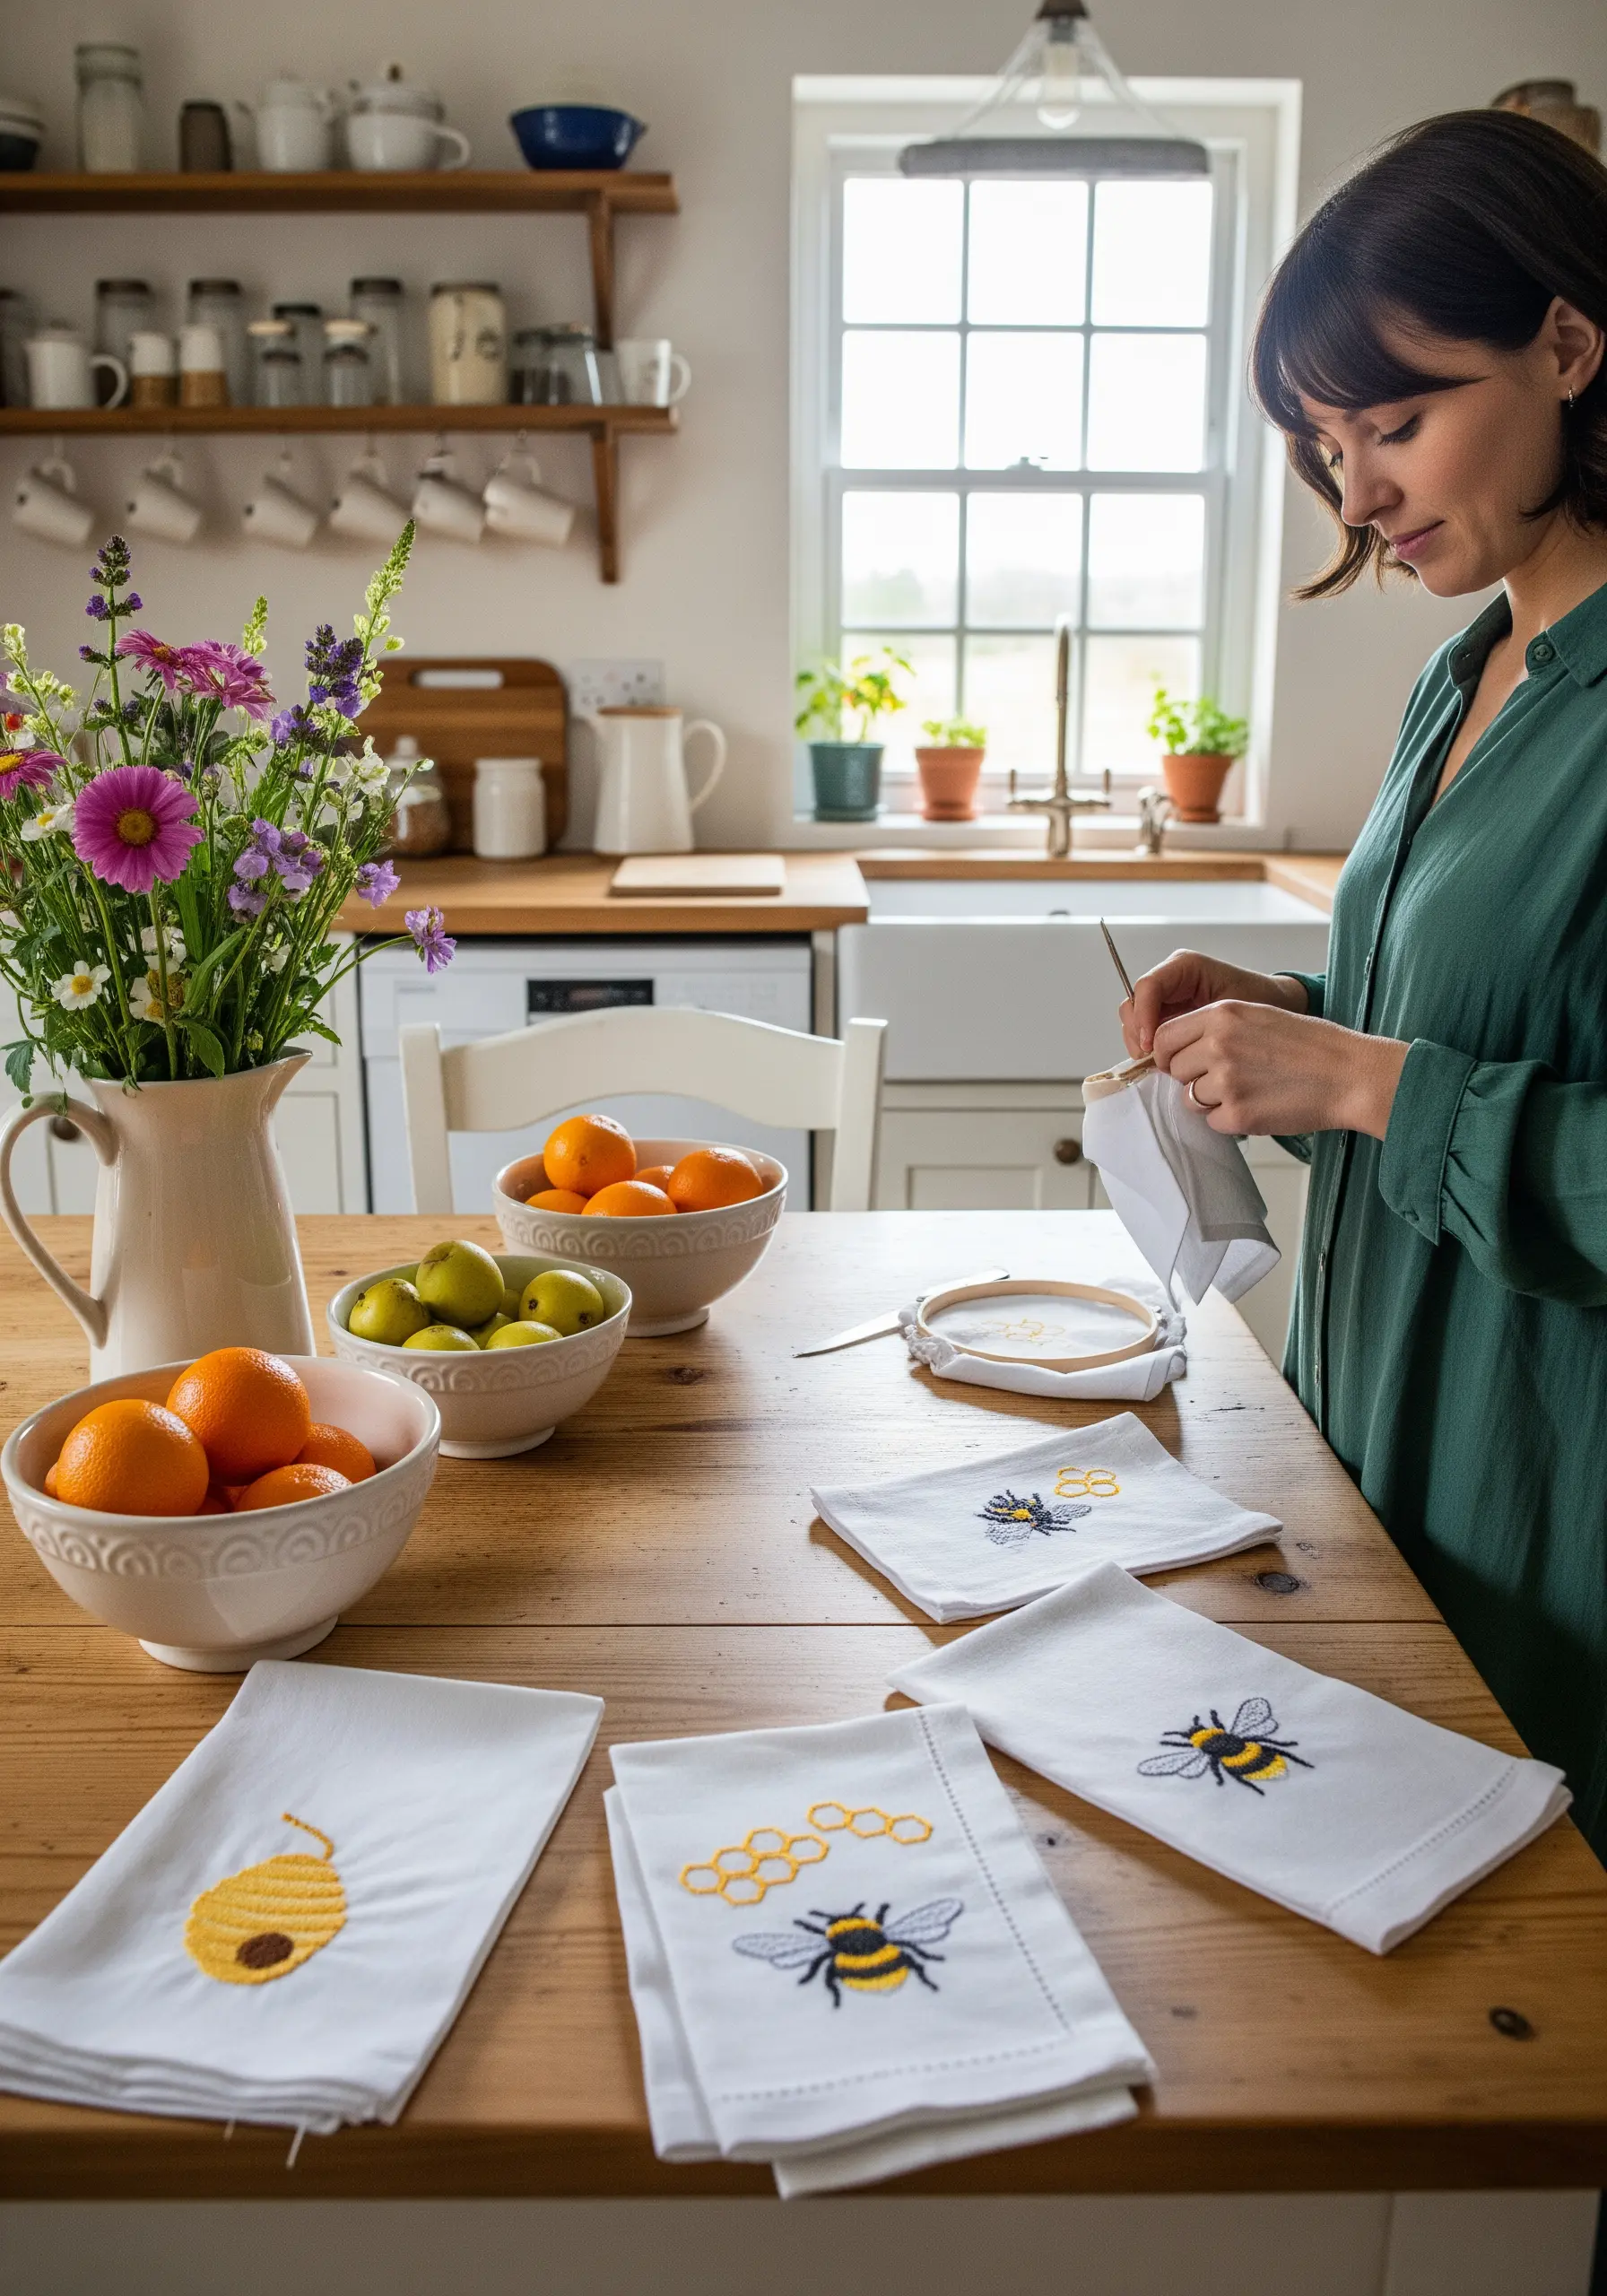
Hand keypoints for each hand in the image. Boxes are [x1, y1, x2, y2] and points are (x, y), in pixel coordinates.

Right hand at [1120, 949, 1306, 1059]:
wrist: (1274, 1008)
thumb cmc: (1260, 1003)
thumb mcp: (1231, 1010)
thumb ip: (1197, 1023)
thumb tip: (1162, 1048)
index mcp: (1185, 967)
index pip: (1148, 986)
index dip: (1143, 1016)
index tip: (1151, 1045)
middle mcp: (1170, 980)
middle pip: (1133, 1004)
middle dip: (1137, 1033)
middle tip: (1152, 1059)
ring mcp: (1166, 1000)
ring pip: (1133, 1020)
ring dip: (1140, 1044)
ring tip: (1159, 1064)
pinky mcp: (1167, 1018)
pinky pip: (1145, 1033)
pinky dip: (1149, 1050)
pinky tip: (1164, 1064)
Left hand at [1151, 999, 1408, 1138]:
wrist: (1349, 1074)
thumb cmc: (1310, 1046)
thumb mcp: (1258, 1016)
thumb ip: (1215, 1028)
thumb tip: (1177, 1051)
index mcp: (1222, 1014)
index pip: (1164, 1037)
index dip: (1170, 1053)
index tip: (1183, 1061)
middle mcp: (1218, 1044)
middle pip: (1174, 1068)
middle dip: (1193, 1077)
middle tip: (1229, 1077)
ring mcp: (1226, 1081)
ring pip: (1189, 1097)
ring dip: (1211, 1100)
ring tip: (1249, 1089)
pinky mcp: (1237, 1114)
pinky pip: (1212, 1122)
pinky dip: (1230, 1120)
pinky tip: (1260, 1106)